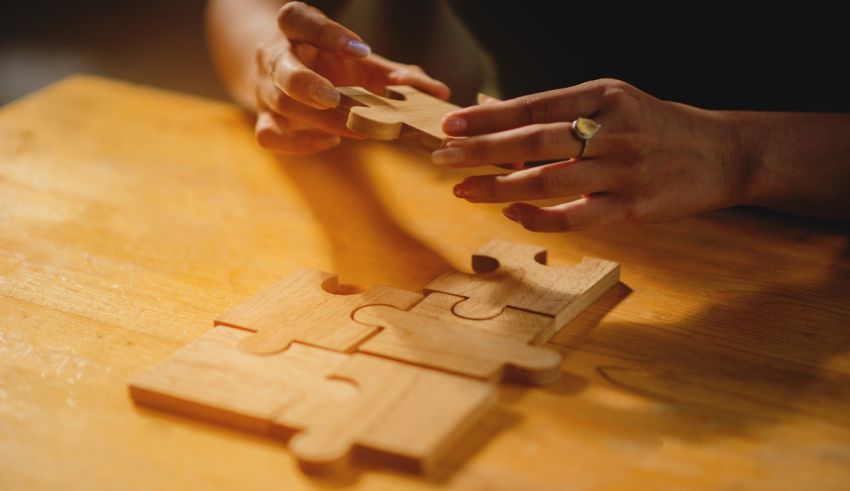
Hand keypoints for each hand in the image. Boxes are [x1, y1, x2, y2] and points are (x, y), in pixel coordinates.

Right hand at [255, 1, 448, 154]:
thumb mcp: (363, 63)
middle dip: (306, 84)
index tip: (361, 48)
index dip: (326, 33)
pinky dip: (299, 143)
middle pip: (280, 67)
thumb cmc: (333, 64)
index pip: (298, 19)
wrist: (286, 73)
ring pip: (280, 103)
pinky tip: (330, 141)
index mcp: (296, 29)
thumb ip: (397, 75)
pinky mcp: (265, 118)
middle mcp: (275, 56)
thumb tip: (439, 92)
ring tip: (356, 129)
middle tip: (334, 98)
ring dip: (320, 120)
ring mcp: (266, 89)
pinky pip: (269, 134)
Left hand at [433, 79, 743, 230]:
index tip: (450, 124)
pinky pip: (574, 217)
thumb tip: (495, 110)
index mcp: (604, 97)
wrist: (721, 154)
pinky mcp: (631, 208)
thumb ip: (558, 110)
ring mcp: (622, 171)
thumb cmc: (655, 126)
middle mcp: (612, 131)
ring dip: (498, 187)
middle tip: (442, 156)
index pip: (533, 105)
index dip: (488, 116)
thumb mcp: (613, 103)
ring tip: (462, 190)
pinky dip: (538, 217)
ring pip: (547, 181)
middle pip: (534, 141)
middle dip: (481, 150)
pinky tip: (512, 212)